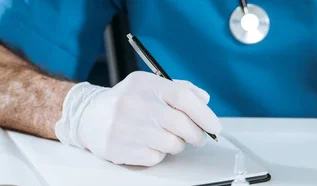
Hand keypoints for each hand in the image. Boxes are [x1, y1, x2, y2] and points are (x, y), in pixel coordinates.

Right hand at [55, 71, 220, 165]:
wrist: (87, 115)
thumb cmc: (128, 101)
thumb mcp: (151, 85)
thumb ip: (180, 89)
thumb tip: (205, 99)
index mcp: (147, 85)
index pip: (183, 97)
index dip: (205, 114)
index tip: (214, 126)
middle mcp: (135, 104)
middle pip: (182, 124)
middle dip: (197, 134)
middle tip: (198, 137)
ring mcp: (125, 127)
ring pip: (172, 144)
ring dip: (177, 144)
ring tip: (168, 137)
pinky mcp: (118, 148)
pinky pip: (155, 157)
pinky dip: (159, 154)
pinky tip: (150, 144)